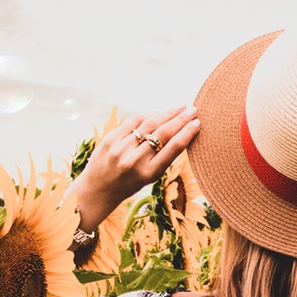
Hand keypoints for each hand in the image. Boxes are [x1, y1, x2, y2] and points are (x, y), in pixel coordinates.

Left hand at [71, 105, 199, 228]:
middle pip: (163, 132)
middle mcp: (135, 160)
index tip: (198, 123)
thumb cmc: (130, 183)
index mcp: (149, 173)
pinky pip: (134, 121)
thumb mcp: (150, 177)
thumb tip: (182, 130)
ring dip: (167, 113)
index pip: (173, 148)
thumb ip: (163, 157)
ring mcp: (121, 148)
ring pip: (149, 123)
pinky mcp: (110, 138)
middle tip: (193, 110)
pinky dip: (149, 115)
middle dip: (180, 119)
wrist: (98, 189)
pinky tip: (160, 112)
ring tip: (180, 108)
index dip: (187, 133)